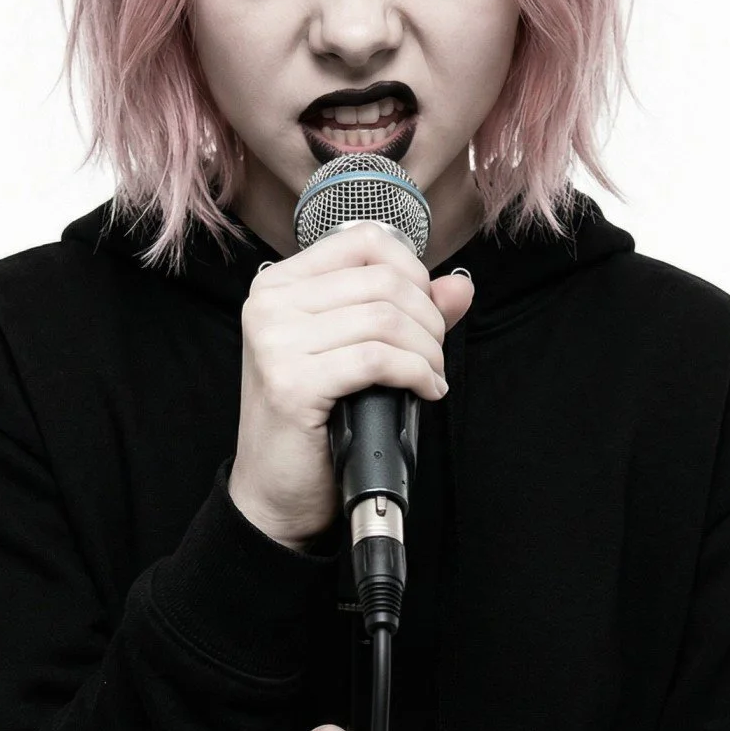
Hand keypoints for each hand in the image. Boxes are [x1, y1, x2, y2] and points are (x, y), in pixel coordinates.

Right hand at [229, 224, 473, 548]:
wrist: (274, 489)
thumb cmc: (314, 419)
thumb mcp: (356, 350)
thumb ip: (407, 311)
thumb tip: (459, 285)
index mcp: (280, 284)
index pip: (364, 241)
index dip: (413, 271)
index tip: (426, 309)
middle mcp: (270, 304)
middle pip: (383, 281)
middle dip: (429, 320)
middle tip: (434, 356)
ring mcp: (276, 341)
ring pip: (386, 319)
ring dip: (427, 351)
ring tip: (429, 376)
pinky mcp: (291, 382)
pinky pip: (378, 359)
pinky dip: (416, 374)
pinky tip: (424, 391)